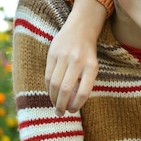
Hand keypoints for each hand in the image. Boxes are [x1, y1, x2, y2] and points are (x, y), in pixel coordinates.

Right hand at [45, 0, 104, 115]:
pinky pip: (48, 75)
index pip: (84, 92)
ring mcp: (64, 56)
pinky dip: (48, 87)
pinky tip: (51, 92)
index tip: (72, 110)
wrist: (81, 28)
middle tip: (60, 113)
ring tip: (55, 105)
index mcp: (91, 66)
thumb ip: (83, 83)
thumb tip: (71, 105)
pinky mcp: (52, 53)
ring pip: (54, 84)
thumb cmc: (87, 53)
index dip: (77, 105)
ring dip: (53, 98)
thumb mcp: (92, 66)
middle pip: (66, 90)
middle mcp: (78, 61)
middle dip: (61, 105)